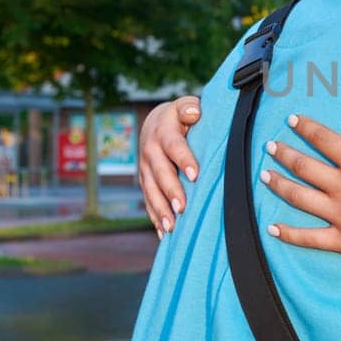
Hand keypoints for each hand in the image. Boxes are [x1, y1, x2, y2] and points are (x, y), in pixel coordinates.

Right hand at [138, 95, 201, 233]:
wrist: (156, 123)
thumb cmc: (180, 116)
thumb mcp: (185, 106)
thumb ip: (190, 108)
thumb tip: (193, 112)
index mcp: (163, 131)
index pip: (173, 146)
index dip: (183, 160)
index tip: (195, 175)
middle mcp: (150, 150)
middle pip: (160, 172)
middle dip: (170, 191)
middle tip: (182, 207)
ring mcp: (145, 168)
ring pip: (151, 190)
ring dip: (160, 209)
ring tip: (171, 227)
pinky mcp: (145, 181)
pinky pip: (148, 200)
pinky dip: (155, 217)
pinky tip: (163, 234)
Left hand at [261, 93, 340, 264]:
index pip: (325, 140)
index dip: (306, 128)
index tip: (290, 120)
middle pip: (305, 167)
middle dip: (284, 154)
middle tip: (269, 146)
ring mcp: (337, 214)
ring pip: (300, 197)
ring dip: (280, 185)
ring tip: (264, 176)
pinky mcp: (340, 239)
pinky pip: (308, 237)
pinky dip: (289, 233)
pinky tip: (272, 228)